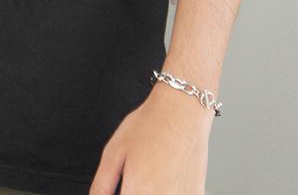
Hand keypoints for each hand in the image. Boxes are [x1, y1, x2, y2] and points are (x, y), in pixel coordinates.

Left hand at [89, 85, 210, 193]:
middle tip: (129, 181)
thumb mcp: (114, 152)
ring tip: (147, 176)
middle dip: (131, 192)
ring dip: (147, 192)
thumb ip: (102, 184)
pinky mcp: (195, 194)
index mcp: (139, 191)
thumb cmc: (150, 126)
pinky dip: (166, 191)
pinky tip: (163, 179)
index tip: (116, 189)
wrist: (182, 111)